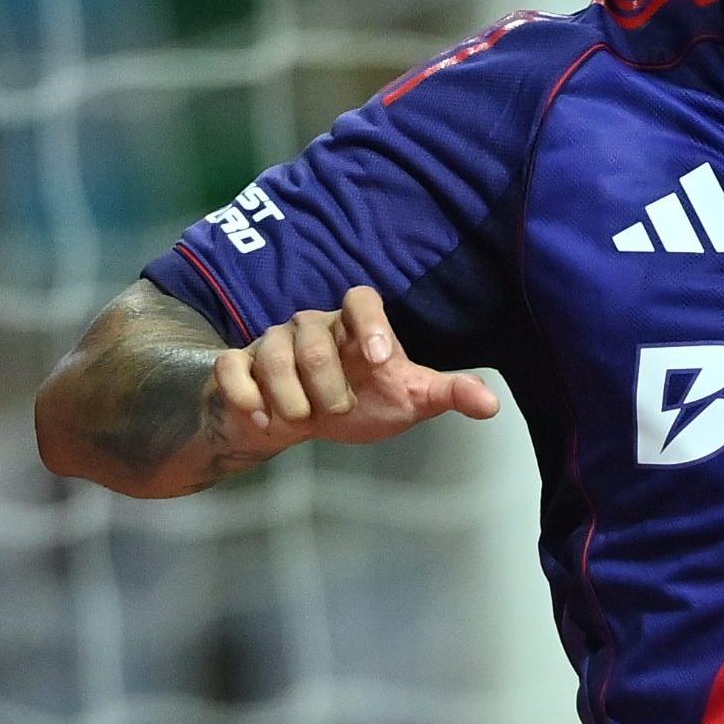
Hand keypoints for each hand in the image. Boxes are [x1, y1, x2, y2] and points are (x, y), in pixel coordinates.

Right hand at [212, 285, 502, 455]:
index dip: (369, 322)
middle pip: (311, 332)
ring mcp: (271, 343)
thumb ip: (445, 395)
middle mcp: (312, 326)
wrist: (301, 426)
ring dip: (287, 392)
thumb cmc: (360, 401)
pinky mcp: (240, 365)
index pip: (360, 298)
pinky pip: (232, 367)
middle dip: (325, 379)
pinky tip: (265, 421)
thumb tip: (491, 405)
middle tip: (336, 410)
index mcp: (355, 326)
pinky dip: (246, 395)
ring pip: (270, 350)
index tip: (379, 358)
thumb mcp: (407, 400)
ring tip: (302, 419)